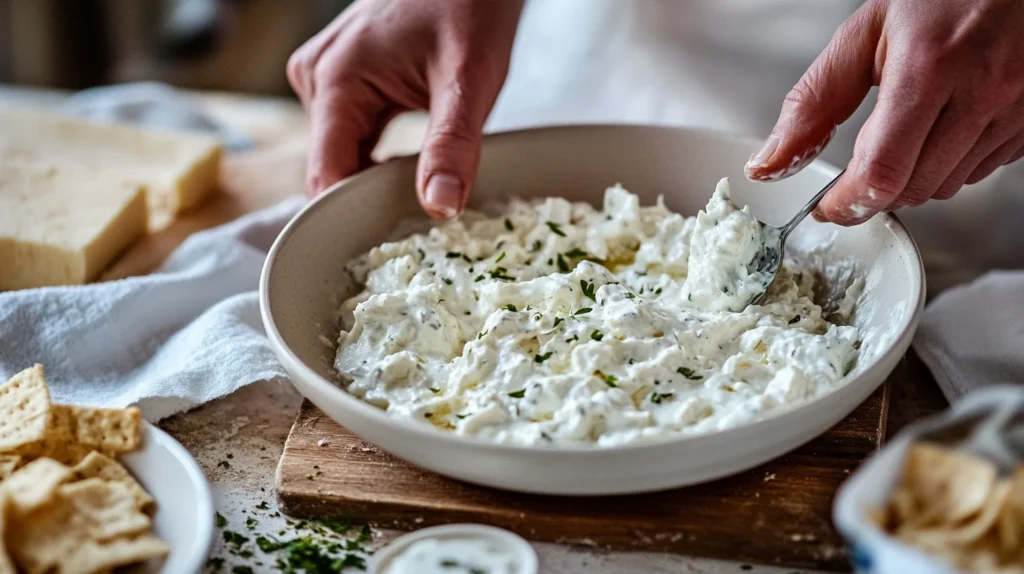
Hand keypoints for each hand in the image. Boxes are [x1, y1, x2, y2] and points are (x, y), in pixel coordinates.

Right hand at [287, 0, 522, 217]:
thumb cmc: (469, 3)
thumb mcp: (468, 79)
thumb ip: (452, 145)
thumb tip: (439, 207)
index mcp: (337, 80)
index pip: (325, 174)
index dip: (346, 218)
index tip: (379, 252)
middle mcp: (319, 79)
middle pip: (334, 167)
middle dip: (368, 200)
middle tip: (414, 233)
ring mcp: (327, 78)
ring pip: (344, 154)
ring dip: (377, 178)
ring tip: (416, 197)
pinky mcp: (343, 80)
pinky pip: (353, 135)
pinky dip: (379, 156)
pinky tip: (410, 167)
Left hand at [745, 0, 1023, 224]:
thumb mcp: (867, 32)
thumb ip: (815, 101)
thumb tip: (772, 163)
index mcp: (930, 66)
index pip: (881, 171)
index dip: (846, 202)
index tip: (827, 207)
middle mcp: (982, 90)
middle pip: (912, 189)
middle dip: (874, 192)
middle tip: (856, 174)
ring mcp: (1016, 109)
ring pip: (947, 187)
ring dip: (912, 179)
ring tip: (904, 135)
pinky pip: (980, 172)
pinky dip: (949, 165)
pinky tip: (943, 128)